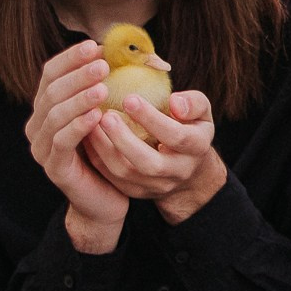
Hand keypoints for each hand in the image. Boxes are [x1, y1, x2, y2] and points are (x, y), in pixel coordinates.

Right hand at [26, 42, 127, 252]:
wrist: (106, 200)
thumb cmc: (109, 153)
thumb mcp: (106, 116)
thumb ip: (105, 88)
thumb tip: (123, 53)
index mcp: (47, 108)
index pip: (51, 74)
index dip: (71, 58)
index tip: (96, 46)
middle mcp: (38, 126)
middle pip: (51, 91)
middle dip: (77, 74)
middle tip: (103, 64)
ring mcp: (42, 147)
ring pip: (55, 114)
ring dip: (79, 98)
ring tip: (103, 87)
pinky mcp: (54, 167)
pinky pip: (63, 142)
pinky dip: (79, 126)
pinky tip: (98, 115)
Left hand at [83, 88, 227, 223]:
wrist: (189, 170)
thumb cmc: (190, 129)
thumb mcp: (201, 113)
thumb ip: (193, 103)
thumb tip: (174, 101)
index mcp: (197, 148)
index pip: (176, 136)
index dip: (152, 119)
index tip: (129, 99)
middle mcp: (179, 171)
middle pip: (150, 163)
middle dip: (125, 140)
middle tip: (106, 117)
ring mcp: (157, 185)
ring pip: (127, 173)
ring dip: (106, 149)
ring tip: (92, 124)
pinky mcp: (138, 191)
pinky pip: (113, 178)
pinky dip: (98, 158)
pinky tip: (88, 137)